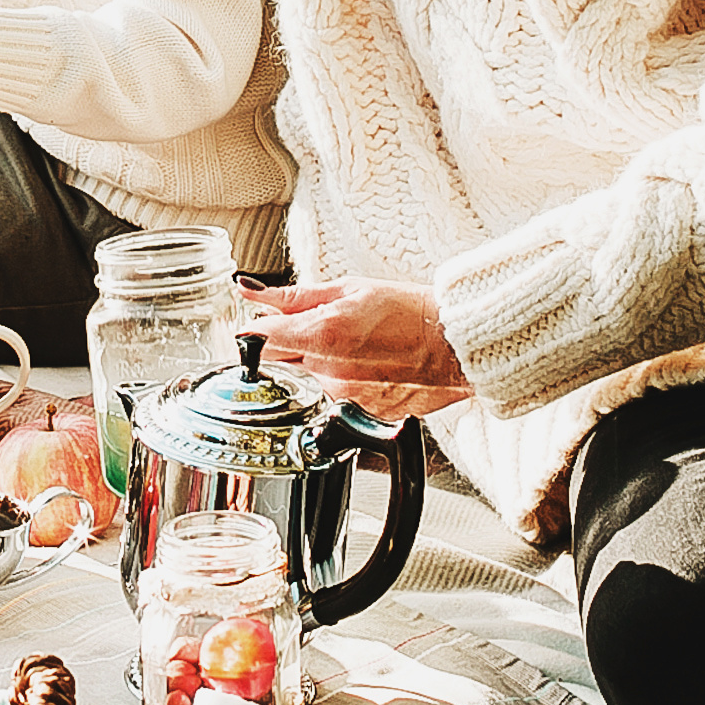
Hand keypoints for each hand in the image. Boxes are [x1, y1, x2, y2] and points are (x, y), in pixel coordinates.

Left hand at [247, 277, 471, 424]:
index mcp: (324, 334)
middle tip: (314, 330)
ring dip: (311, 368)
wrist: (453, 345)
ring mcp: (342, 399)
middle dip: (283, 348)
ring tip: (347, 348)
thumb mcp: (349, 289)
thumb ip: (292, 297)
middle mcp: (329, 373)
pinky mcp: (355, 416)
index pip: (258, 340)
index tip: (262, 324)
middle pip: (275, 365)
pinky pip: (328, 399)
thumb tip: (251, 293)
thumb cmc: (408, 311)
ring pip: (302, 384)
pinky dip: (336, 384)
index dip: (255, 331)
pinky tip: (362, 367)